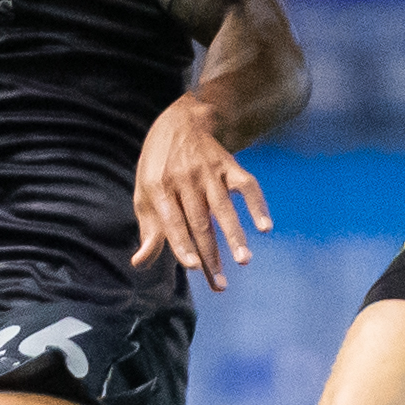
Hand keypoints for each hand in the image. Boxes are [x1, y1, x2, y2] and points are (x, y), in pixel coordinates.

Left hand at [130, 92, 272, 292]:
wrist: (180, 120)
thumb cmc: (158, 165)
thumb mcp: (144, 192)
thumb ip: (149, 228)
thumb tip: (140, 263)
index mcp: (159, 187)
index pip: (172, 221)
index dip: (182, 244)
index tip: (194, 267)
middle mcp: (184, 179)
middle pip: (199, 222)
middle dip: (211, 255)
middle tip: (220, 284)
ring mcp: (209, 171)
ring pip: (223, 208)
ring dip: (235, 235)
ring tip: (244, 260)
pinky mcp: (229, 165)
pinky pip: (246, 186)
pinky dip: (257, 205)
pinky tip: (265, 226)